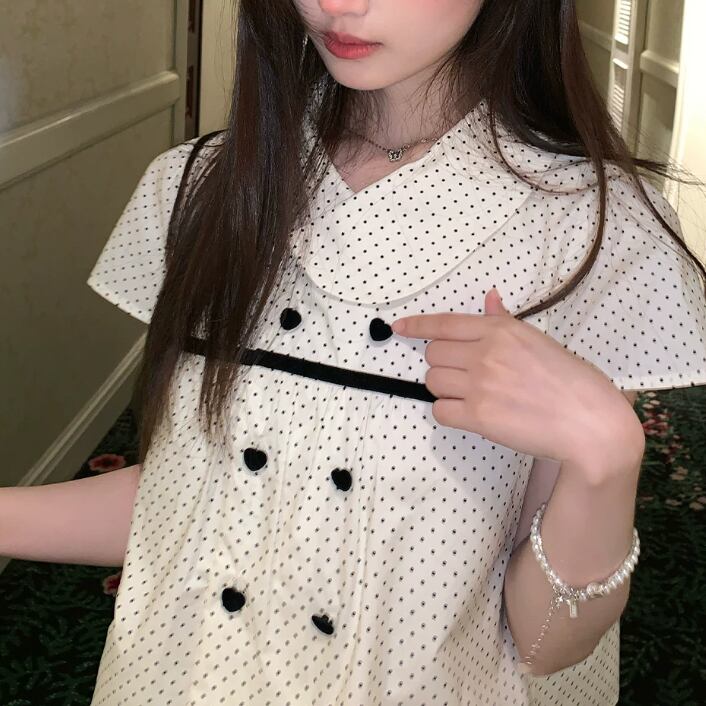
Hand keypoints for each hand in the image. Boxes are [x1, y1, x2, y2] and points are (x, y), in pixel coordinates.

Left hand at [390, 288, 644, 476]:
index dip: (416, 326)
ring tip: (473, 396)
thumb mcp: (538, 341)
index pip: (444, 324)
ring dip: (445, 389)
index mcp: (501, 331)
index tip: (399, 328)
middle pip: (433, 355)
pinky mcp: (478, 417)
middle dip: (443, 365)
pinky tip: (472, 414)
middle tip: (466, 376)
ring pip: (433, 382)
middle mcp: (485, 353)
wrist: (590, 423)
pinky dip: (450, 413)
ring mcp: (480, 385)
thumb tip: (489, 297)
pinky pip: (440, 411)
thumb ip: (504, 321)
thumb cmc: (572, 381)